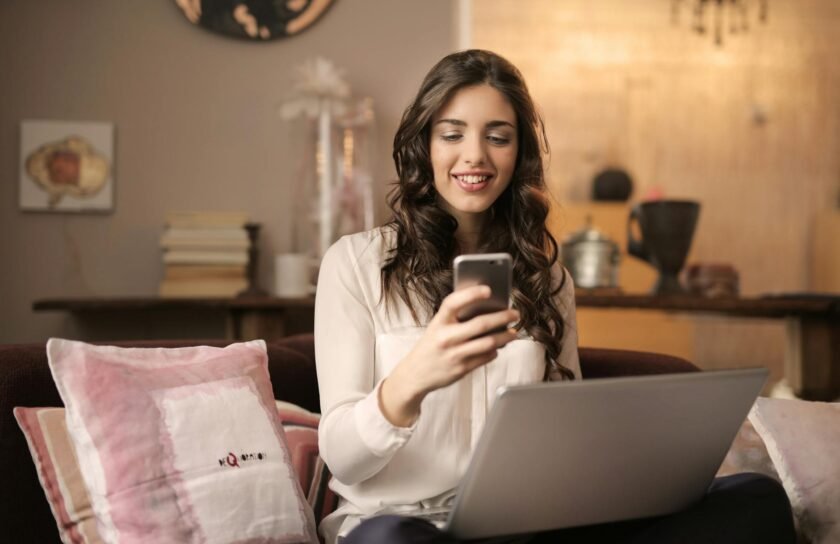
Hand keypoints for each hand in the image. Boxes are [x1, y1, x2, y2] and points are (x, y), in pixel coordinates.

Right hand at [379, 285, 519, 426]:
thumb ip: (456, 318)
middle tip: (514, 314)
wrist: (415, 374)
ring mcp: (454, 354)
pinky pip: (485, 357)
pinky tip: (498, 347)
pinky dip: (495, 351)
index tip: (488, 290)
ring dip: (505, 337)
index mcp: (438, 322)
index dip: (471, 294)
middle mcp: (446, 337)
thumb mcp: (437, 327)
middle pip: (480, 324)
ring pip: (488, 343)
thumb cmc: (430, 346)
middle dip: (502, 317)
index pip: (454, 302)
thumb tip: (486, 309)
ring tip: (513, 332)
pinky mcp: (461, 369)